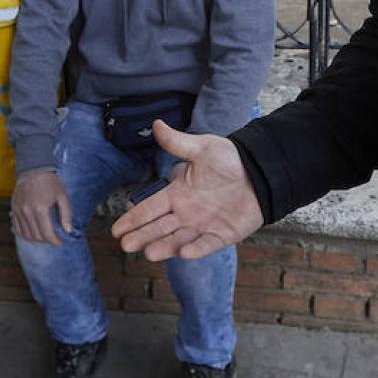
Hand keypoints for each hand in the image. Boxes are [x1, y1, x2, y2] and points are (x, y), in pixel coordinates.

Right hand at [11, 168, 71, 245]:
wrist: (33, 168)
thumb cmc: (50, 182)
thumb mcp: (62, 196)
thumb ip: (66, 214)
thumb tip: (68, 231)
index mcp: (40, 209)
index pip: (46, 233)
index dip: (54, 241)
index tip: (60, 242)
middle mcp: (27, 212)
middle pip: (36, 236)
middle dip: (46, 240)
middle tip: (53, 238)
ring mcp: (19, 211)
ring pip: (25, 234)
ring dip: (35, 239)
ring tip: (44, 236)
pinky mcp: (14, 209)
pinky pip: (16, 228)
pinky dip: (24, 234)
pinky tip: (32, 233)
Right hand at [110, 121, 261, 261]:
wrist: (260, 172)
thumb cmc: (230, 159)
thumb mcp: (202, 148)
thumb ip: (178, 143)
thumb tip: (155, 124)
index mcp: (178, 193)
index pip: (150, 207)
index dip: (134, 218)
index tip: (116, 229)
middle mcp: (186, 212)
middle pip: (159, 227)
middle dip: (142, 235)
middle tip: (126, 245)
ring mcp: (203, 225)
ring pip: (178, 239)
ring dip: (164, 246)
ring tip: (149, 253)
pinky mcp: (221, 235)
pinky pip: (206, 244)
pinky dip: (196, 249)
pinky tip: (184, 253)